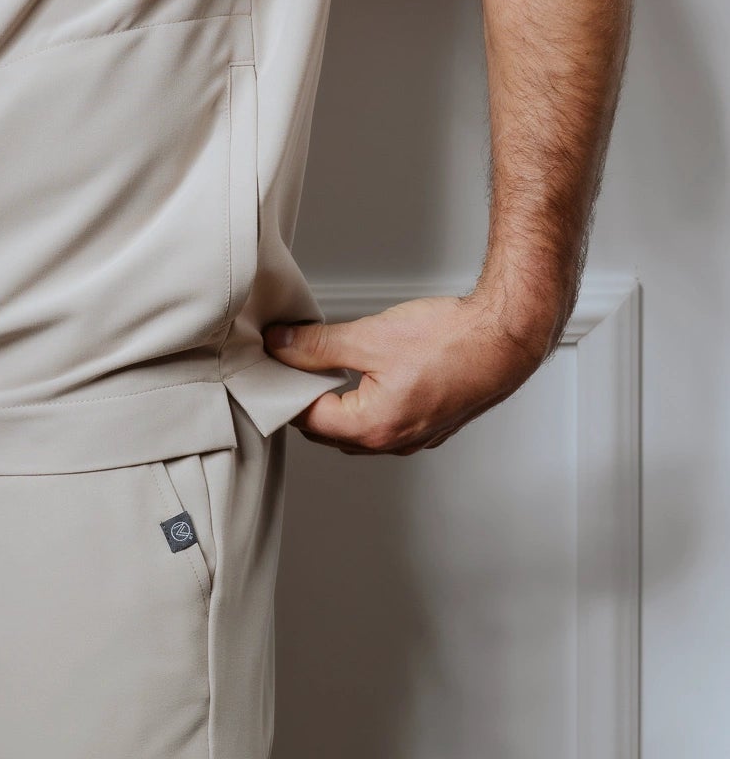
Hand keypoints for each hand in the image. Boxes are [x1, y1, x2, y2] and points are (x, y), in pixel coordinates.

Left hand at [262, 292, 554, 454]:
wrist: (503, 339)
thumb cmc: (449, 341)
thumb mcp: (369, 336)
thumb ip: (317, 345)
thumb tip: (281, 345)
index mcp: (373, 428)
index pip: (307, 419)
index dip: (285, 389)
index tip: (273, 364)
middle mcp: (393, 442)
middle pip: (329, 430)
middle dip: (307, 397)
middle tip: (293, 360)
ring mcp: (414, 437)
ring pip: (356, 428)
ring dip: (336, 401)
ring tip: (325, 363)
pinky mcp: (429, 423)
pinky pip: (383, 421)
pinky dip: (365, 401)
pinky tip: (365, 372)